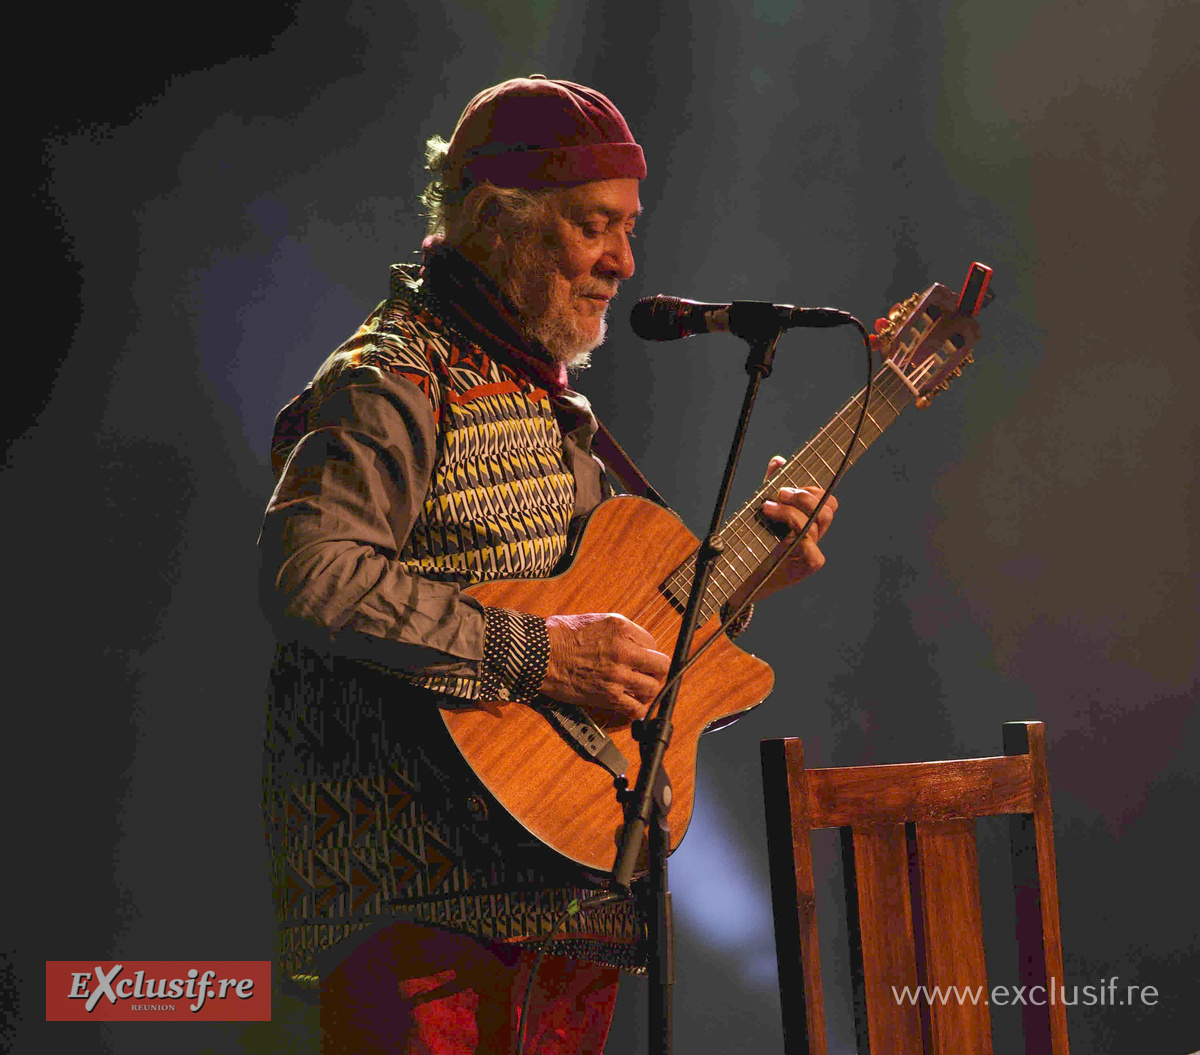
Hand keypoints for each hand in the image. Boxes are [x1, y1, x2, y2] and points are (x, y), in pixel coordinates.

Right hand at [539, 613, 670, 725]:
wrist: (538, 654)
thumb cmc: (558, 635)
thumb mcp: (595, 621)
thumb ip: (619, 633)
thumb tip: (634, 644)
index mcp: (621, 628)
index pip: (652, 643)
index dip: (647, 652)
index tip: (641, 659)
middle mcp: (624, 650)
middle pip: (660, 665)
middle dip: (656, 671)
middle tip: (647, 674)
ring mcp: (617, 674)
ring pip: (653, 687)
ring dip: (648, 690)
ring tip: (639, 690)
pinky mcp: (608, 695)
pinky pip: (636, 708)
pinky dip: (638, 709)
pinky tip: (633, 705)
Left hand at [727, 456, 838, 610]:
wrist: (741, 573)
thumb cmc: (755, 540)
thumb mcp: (763, 509)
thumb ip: (770, 486)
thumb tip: (778, 461)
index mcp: (808, 518)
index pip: (826, 499)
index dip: (812, 489)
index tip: (788, 484)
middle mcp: (814, 533)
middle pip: (828, 508)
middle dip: (804, 497)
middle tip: (780, 493)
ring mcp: (812, 550)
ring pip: (816, 525)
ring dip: (791, 513)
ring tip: (767, 508)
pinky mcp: (807, 567)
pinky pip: (813, 553)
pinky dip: (799, 540)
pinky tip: (780, 537)